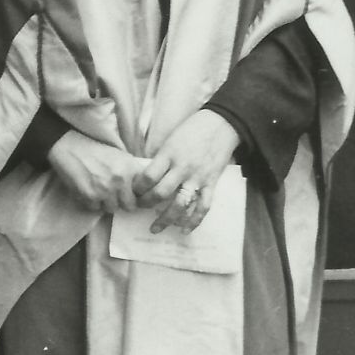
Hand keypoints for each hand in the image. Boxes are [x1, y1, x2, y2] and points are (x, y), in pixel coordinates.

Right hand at [47, 130, 148, 213]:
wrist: (70, 147)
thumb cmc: (97, 150)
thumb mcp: (121, 156)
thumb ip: (133, 172)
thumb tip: (142, 189)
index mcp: (130, 169)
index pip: (142, 195)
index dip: (136, 197)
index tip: (131, 196)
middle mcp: (120, 181)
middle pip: (128, 206)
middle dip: (122, 202)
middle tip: (115, 195)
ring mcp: (105, 190)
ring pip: (112, 209)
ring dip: (107, 203)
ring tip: (101, 191)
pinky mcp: (89, 196)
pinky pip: (96, 208)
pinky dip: (92, 202)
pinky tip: (89, 190)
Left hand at [133, 110, 239, 232]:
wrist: (222, 124)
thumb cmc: (193, 128)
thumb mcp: (171, 139)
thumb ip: (161, 158)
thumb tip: (148, 175)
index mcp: (169, 154)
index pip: (148, 176)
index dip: (138, 188)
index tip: (133, 191)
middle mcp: (182, 168)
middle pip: (160, 193)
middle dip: (146, 203)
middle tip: (140, 207)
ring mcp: (198, 178)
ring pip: (180, 204)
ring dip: (166, 219)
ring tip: (155, 228)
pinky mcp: (211, 184)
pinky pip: (202, 207)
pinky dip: (193, 221)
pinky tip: (184, 230)